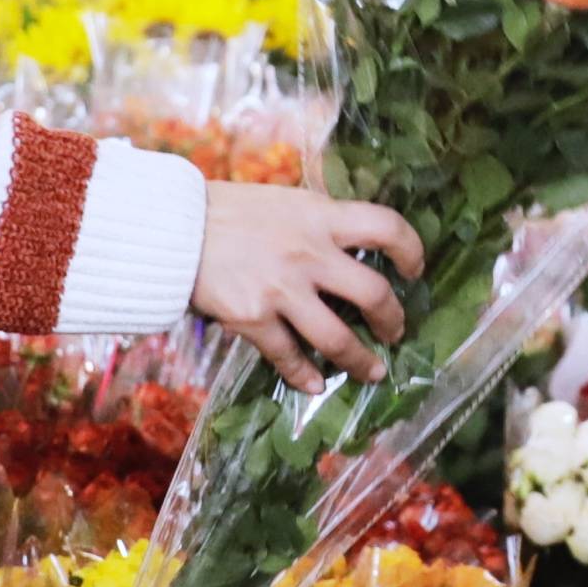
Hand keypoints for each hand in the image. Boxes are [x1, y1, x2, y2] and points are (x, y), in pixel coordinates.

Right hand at [194, 184, 421, 388]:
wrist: (173, 227)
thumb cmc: (229, 211)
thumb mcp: (285, 202)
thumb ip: (319, 223)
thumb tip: (350, 247)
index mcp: (320, 216)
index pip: (387, 227)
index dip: (411, 251)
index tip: (415, 270)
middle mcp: (309, 253)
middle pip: (373, 294)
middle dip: (393, 320)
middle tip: (395, 332)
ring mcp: (282, 289)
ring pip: (337, 338)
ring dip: (359, 360)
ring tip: (371, 371)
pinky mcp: (253, 318)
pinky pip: (289, 356)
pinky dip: (304, 375)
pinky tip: (313, 385)